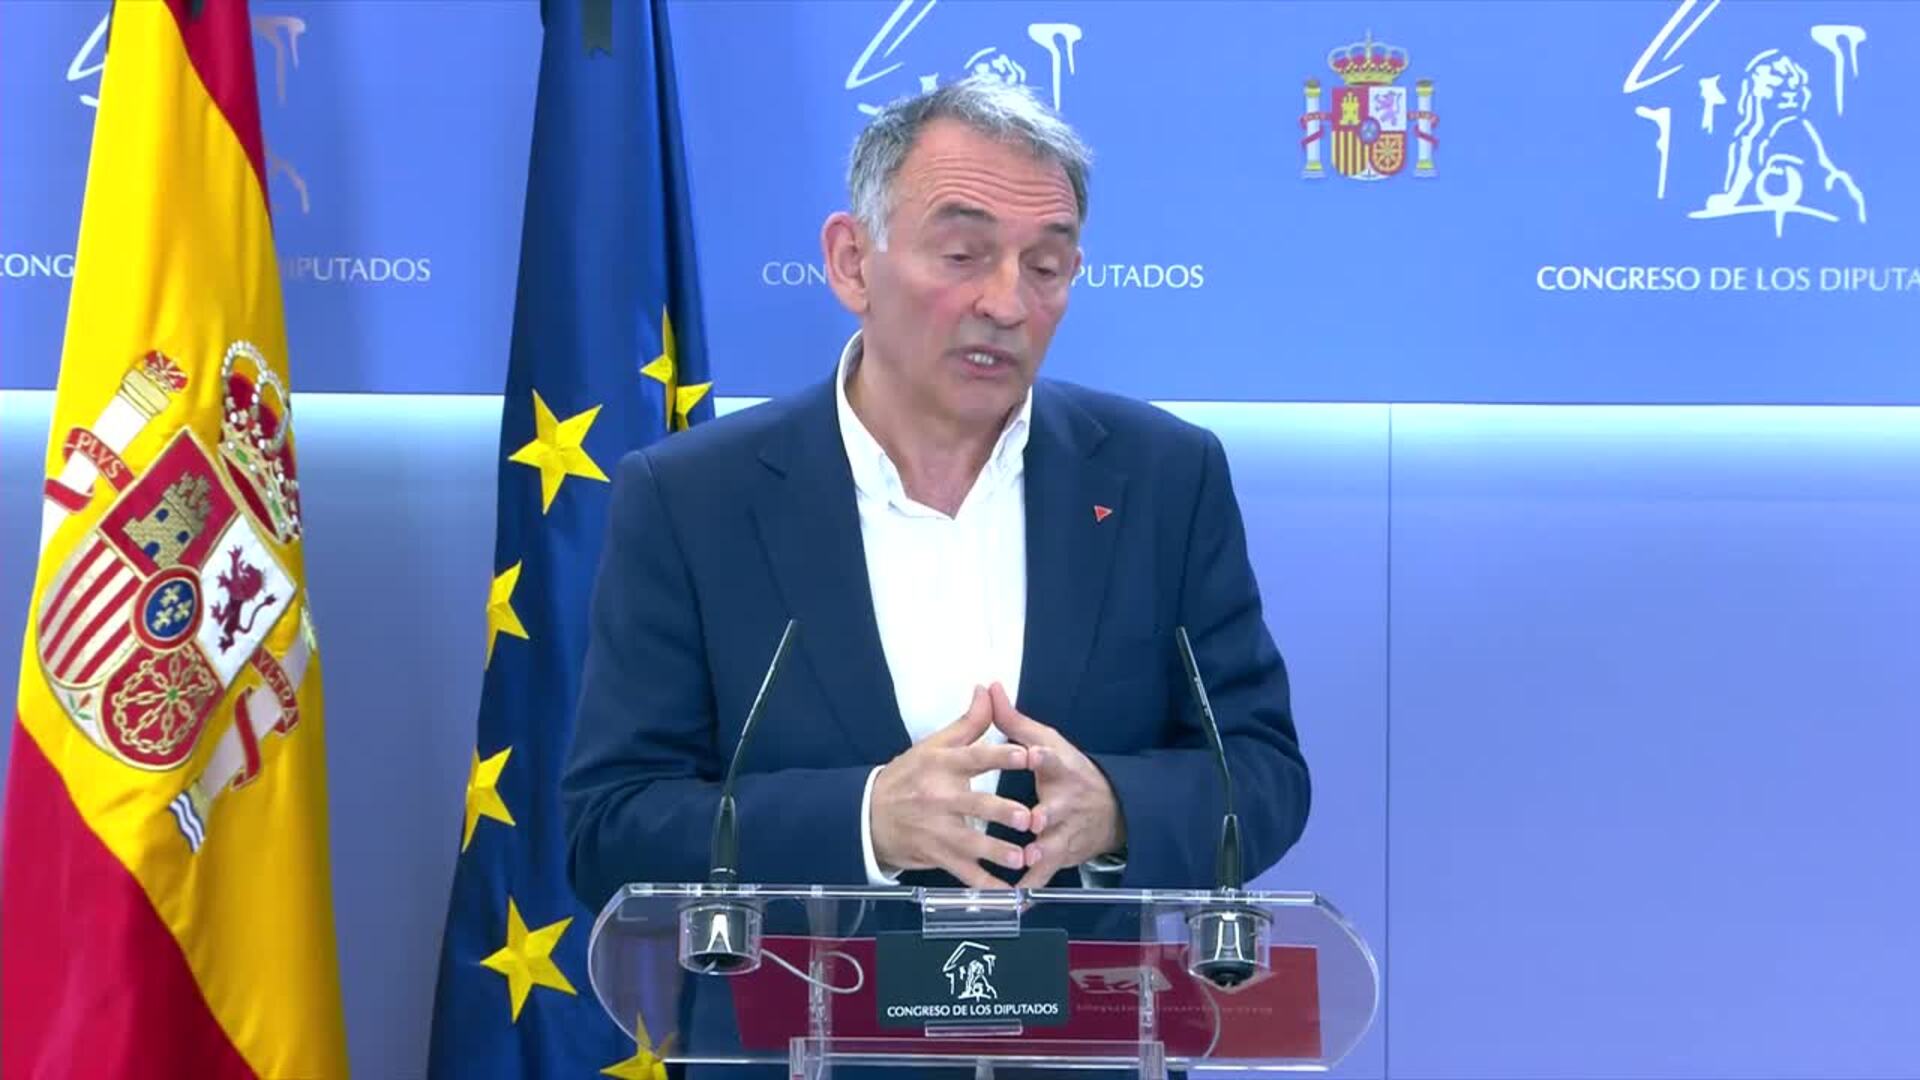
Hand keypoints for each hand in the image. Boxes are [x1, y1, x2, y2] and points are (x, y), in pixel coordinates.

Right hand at [870, 685, 1034, 888]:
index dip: (1003, 756)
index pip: (976, 757)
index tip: (1029, 755)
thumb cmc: (906, 777)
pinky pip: (965, 873)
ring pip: (971, 842)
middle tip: (1028, 817)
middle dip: (1002, 812)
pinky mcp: (937, 855)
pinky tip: (1008, 893)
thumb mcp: (932, 745)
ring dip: (997, 852)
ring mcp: (938, 829)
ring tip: (1021, 858)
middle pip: (975, 804)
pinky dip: (986, 886)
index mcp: (943, 765)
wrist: (868, 815)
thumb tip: (987, 690)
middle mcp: (940, 797)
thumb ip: (967, 723)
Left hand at [988, 683, 1124, 887]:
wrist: (1109, 810)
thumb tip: (989, 687)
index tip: (1034, 753)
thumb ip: (1012, 720)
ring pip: (1052, 846)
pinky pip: (1043, 876)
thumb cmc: (1067, 772)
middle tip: (1032, 820)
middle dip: (1045, 816)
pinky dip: (1030, 888)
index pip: (1053, 759)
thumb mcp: (1045, 741)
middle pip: (1055, 810)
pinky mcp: (1060, 857)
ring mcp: (1064, 833)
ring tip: (1025, 861)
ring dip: (1040, 855)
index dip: (1044, 756)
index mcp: (1059, 770)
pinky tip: (1014, 900)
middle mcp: (1065, 803)